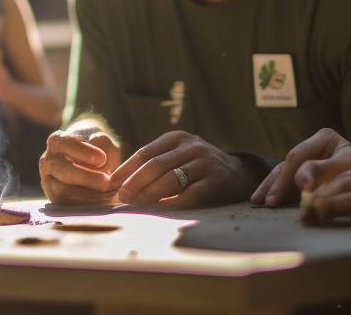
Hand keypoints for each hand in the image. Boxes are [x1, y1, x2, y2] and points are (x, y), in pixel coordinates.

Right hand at [39, 125, 120, 204]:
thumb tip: (102, 168)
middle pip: (60, 169)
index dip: (82, 152)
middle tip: (106, 182)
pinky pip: (68, 204)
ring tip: (109, 192)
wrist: (92, 161)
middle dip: (85, 177)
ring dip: (88, 193)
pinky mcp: (55, 199)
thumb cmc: (98, 147)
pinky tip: (104, 199)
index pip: (65, 144)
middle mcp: (48, 161)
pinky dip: (87, 203)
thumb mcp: (103, 140)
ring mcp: (48, 181)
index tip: (102, 159)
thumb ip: (103, 147)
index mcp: (57, 141)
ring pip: (62, 190)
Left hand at [108, 131, 254, 207]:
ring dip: (149, 194)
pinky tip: (160, 212)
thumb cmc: (198, 167)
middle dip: (135, 182)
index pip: (145, 152)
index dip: (127, 169)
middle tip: (122, 196)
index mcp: (177, 138)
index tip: (112, 184)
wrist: (239, 174)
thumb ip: (155, 163)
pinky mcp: (216, 181)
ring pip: (170, 179)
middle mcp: (191, 147)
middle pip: (156, 165)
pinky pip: (189, 195)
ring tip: (136, 205)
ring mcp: (205, 163)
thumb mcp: (179, 155)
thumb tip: (119, 182)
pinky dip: (172, 204)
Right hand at [251, 127, 350, 206]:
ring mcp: (307, 161)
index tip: (284, 195)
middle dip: (275, 183)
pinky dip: (275, 192)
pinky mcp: (304, 175)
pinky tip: (262, 201)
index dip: (290, 175)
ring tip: (256, 201)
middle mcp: (311, 146)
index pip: (299, 155)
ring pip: (282, 172)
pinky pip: (285, 183)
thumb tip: (301, 182)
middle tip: (266, 201)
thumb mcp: (346, 169)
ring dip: (269, 188)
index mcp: (323, 138)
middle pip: (287, 164)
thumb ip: (322, 170)